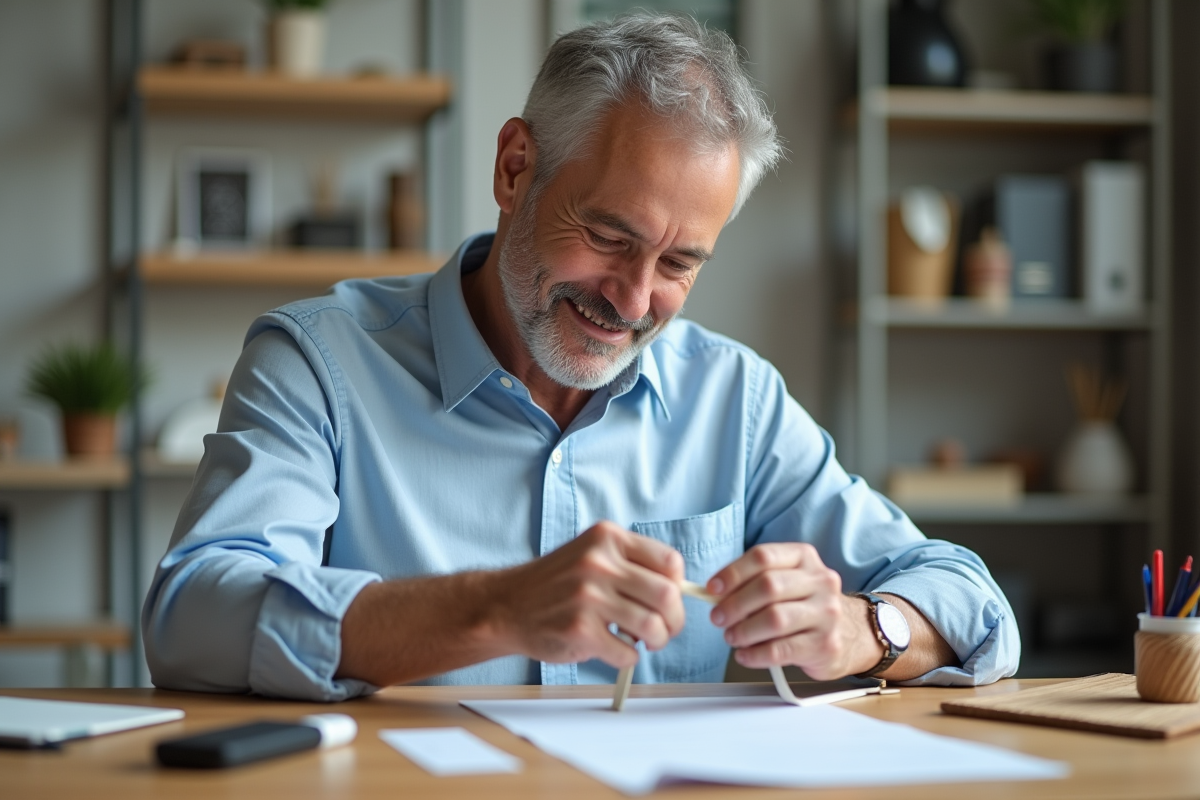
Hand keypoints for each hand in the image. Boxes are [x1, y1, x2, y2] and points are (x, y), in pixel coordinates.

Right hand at [490, 522, 685, 668]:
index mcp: (607, 538)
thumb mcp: (591, 554)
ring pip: (652, 627)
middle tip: (665, 629)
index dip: (678, 586)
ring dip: (655, 641)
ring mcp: (588, 597)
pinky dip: (628, 657)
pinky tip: (615, 649)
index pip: (670, 562)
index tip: (667, 600)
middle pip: (668, 596)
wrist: (505, 605)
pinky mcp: (579, 630)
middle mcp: (598, 563)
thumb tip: (679, 591)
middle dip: (674, 620)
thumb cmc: (555, 584)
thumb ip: (631, 564)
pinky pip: (627, 652)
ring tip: (644, 642)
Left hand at [706, 543, 881, 679]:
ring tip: (732, 637)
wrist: (852, 634)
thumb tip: (715, 593)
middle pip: (768, 586)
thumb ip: (754, 581)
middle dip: (734, 604)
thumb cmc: (806, 605)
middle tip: (718, 618)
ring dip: (744, 631)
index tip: (712, 589)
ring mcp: (827, 613)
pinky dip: (755, 654)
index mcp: (804, 558)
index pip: (763, 557)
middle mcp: (820, 581)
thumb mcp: (787, 581)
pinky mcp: (825, 645)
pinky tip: (746, 655)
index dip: (732, 573)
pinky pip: (781, 650)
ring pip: (774, 618)